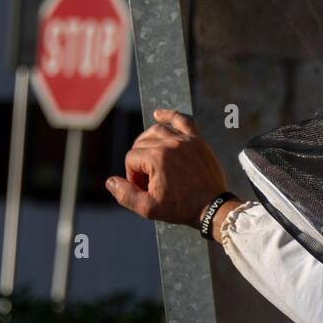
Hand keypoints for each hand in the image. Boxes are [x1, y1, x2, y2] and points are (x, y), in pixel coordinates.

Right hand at [105, 108, 227, 226]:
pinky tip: (158, 114)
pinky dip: (169, 115)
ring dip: (148, 142)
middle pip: (141, 144)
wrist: (212, 207)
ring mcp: (185, 140)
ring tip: (149, 159)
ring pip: (156, 131)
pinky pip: (182, 120)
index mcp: (157, 159)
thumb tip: (110, 182)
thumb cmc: (181, 208)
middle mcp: (170, 144)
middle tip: (149, 180)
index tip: (144, 188)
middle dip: (140, 162)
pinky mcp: (197, 140)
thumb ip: (126, 195)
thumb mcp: (149, 208)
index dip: (133, 175)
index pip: (131, 158)